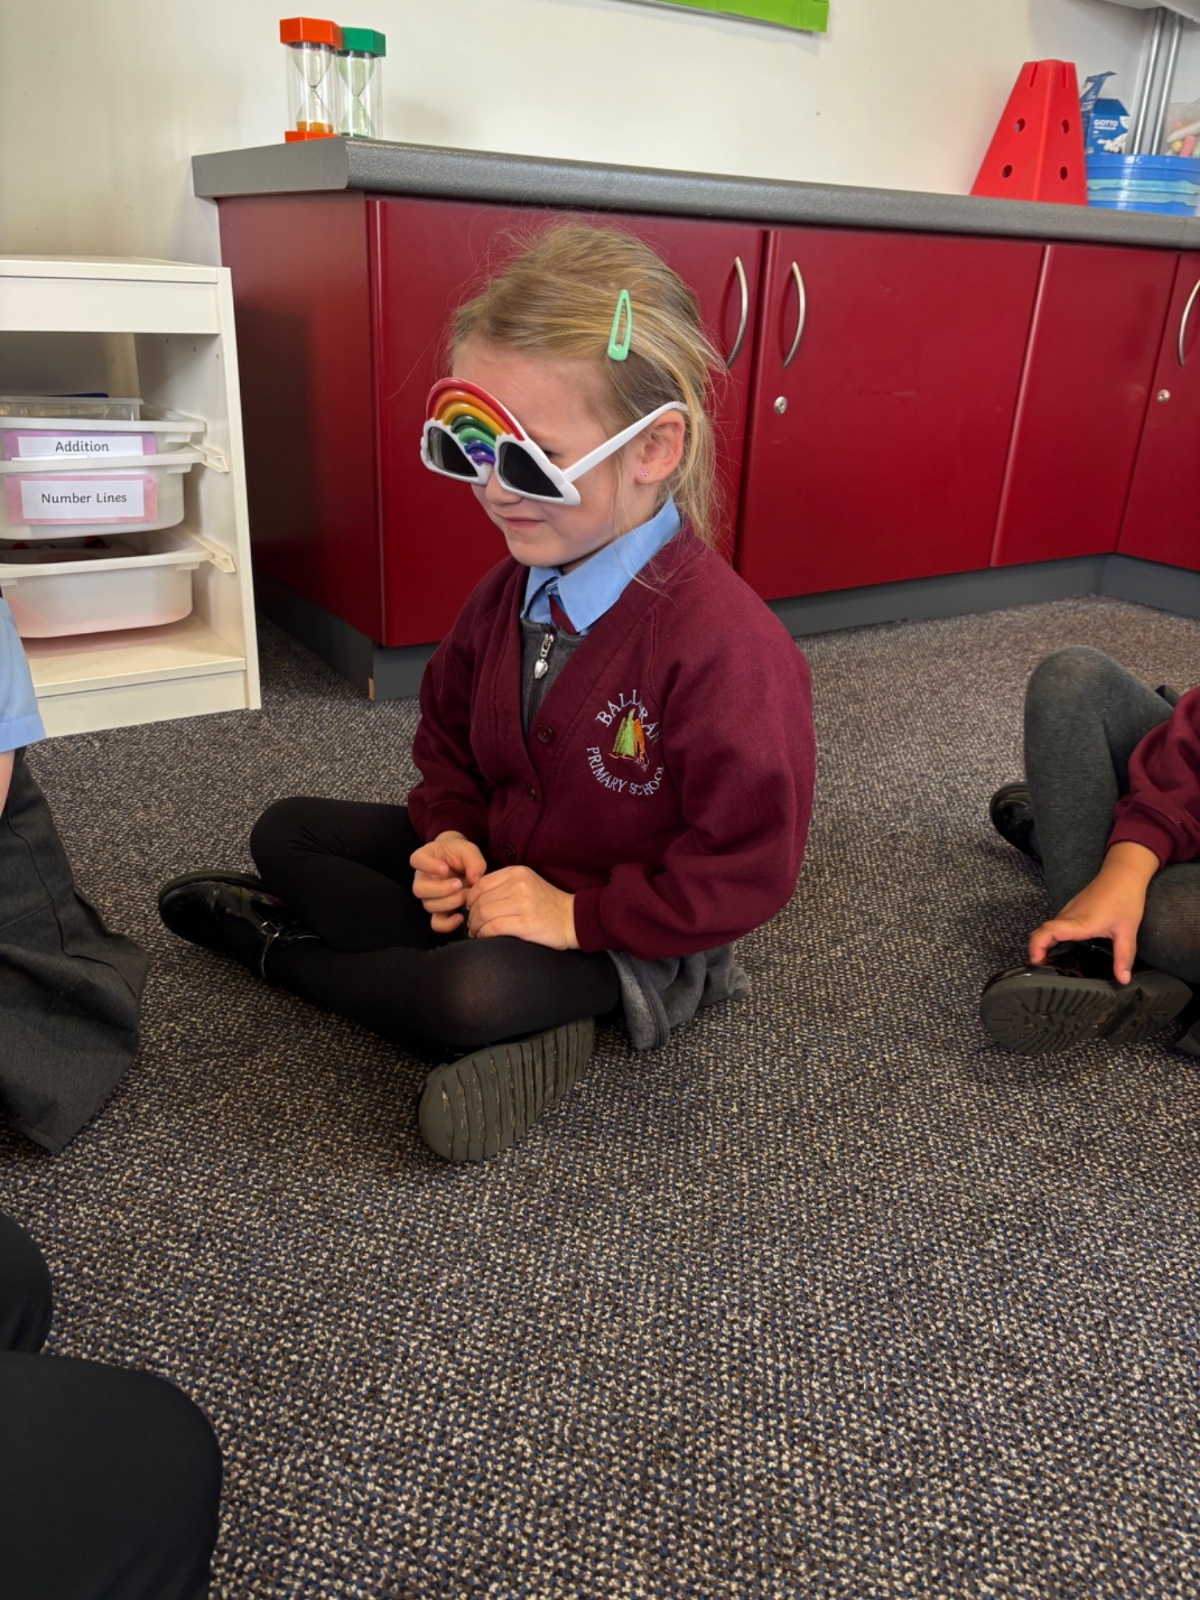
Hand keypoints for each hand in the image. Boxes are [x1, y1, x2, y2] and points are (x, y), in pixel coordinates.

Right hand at [410, 830, 487, 933]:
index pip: (416, 860)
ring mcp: (429, 896)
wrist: (463, 863)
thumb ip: (473, 861)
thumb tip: (474, 879)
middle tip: (459, 884)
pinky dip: (447, 924)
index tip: (444, 868)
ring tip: (466, 893)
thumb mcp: (469, 851)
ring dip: (450, 902)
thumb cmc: (461, 854)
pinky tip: (460, 917)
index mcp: (426, 858)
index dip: (427, 865)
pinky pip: (437, 923)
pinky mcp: (439, 909)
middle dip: (441, 889)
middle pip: (419, 889)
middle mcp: (423, 878)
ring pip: (429, 906)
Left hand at [464, 866, 577, 948]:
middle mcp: (519, 885)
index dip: (470, 898)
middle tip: (472, 925)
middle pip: (480, 900)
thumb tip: (473, 897)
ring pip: (484, 914)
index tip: (471, 909)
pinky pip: (493, 927)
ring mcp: (523, 904)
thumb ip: (503, 886)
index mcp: (517, 873)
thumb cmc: (547, 905)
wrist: (572, 919)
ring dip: (476, 926)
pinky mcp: (525, 923)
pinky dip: (484, 934)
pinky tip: (484, 937)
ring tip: (477, 932)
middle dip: (472, 916)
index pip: (481, 884)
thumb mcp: (527, 884)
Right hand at [1028, 841, 1159, 983]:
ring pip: (1048, 929)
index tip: (1036, 961)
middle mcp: (1068, 916)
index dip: (1037, 946)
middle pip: (1042, 932)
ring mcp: (1068, 911)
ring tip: (1052, 964)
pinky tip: (1064, 949)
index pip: (1048, 931)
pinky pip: (1056, 925)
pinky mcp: (1071, 909)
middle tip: (1042, 970)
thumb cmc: (1125, 899)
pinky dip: (1053, 938)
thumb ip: (1124, 956)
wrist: (1123, 874)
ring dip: (1044, 944)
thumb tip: (1123, 980)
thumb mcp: (1128, 930)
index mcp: (1079, 922)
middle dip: (1037, 951)